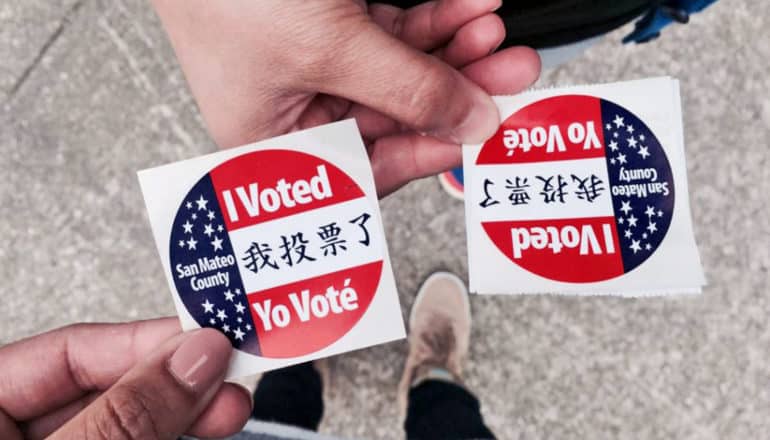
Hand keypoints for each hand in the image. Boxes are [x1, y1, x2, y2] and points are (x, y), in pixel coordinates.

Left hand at [0, 319, 250, 438]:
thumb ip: (124, 415)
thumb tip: (191, 358)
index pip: (68, 351)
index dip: (147, 341)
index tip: (210, 341)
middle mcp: (9, 434)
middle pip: (104, 387)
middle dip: (175, 384)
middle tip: (230, 382)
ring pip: (123, 424)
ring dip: (180, 414)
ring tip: (226, 410)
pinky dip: (165, 439)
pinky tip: (195, 430)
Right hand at [152, 0, 539, 195]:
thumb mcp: (329, 49)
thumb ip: (407, 90)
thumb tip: (470, 123)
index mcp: (274, 143)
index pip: (366, 167)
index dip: (428, 150)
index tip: (480, 132)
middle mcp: (296, 110)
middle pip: (394, 115)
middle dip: (456, 89)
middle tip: (509, 73)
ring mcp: (315, 64)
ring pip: (401, 70)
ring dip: (452, 48)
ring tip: (493, 30)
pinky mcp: (330, 24)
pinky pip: (392, 31)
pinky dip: (431, 18)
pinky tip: (467, 6)